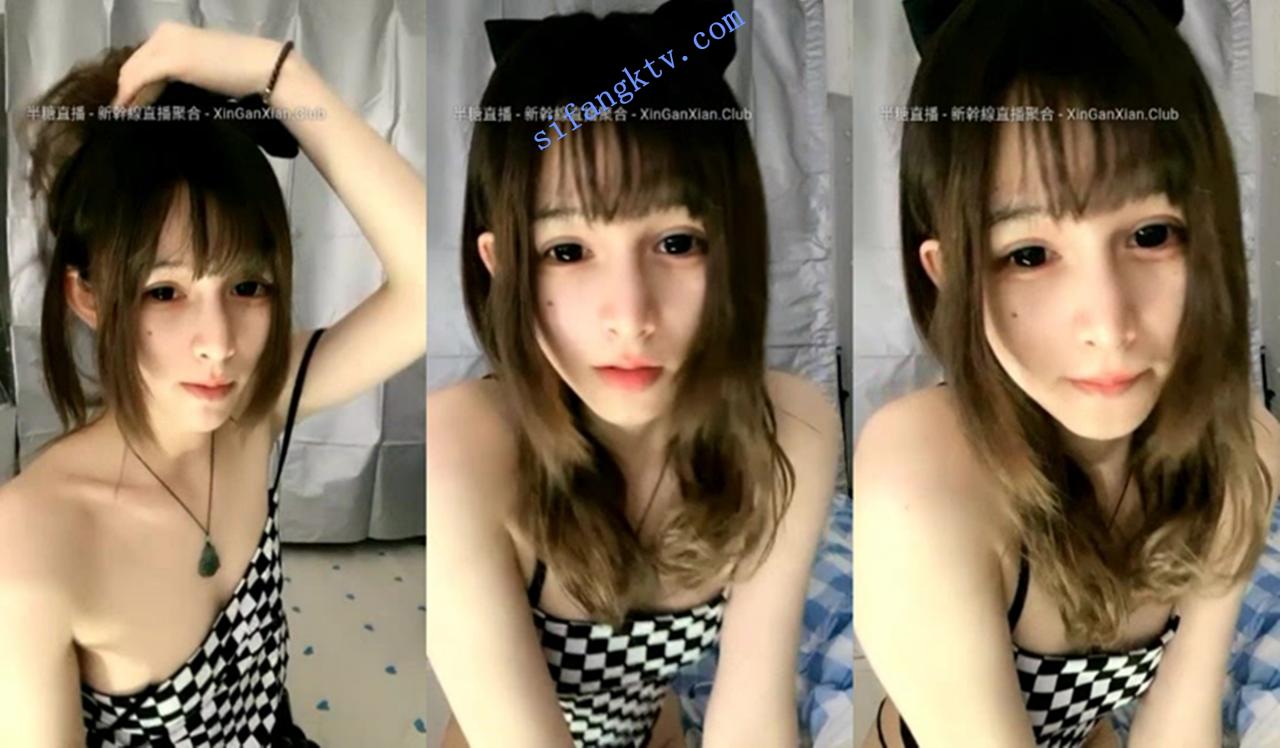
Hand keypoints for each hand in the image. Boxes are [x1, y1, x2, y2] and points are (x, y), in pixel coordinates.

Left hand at [110, 21, 286, 107]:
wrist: (268, 69)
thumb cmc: (245, 70)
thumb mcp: (206, 64)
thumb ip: (186, 67)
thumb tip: (171, 87)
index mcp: (174, 31)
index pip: (143, 56)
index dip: (135, 80)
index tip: (132, 102)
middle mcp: (166, 32)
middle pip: (133, 64)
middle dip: (126, 89)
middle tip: (125, 113)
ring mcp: (168, 46)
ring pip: (132, 72)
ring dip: (126, 95)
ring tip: (126, 116)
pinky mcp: (173, 62)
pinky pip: (139, 80)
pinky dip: (130, 96)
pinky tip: (127, 112)